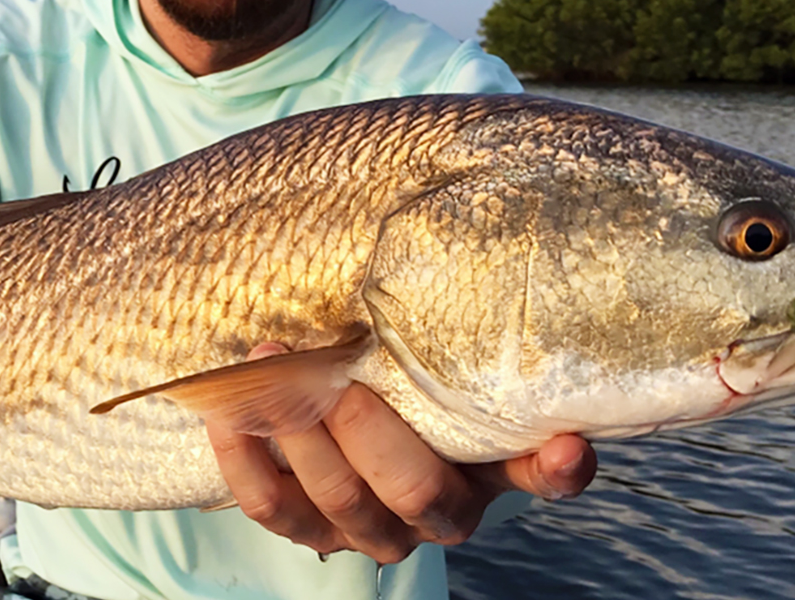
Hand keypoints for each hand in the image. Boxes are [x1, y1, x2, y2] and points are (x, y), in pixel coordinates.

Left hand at [206, 342, 597, 563]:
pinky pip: (269, 506)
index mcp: (487, 473)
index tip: (566, 447)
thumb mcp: (443, 364)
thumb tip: (481, 264)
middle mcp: (436, 516)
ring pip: (337, 501)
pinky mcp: (306, 529)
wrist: (351, 422)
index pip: (536, 478)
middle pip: (415, 492)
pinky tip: (227, 409)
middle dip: (371, 432)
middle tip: (339, 373)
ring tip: (271, 366)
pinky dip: (244, 455)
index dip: (554, 470)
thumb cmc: (409, 382)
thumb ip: (468, 342)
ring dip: (299, 432)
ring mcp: (368, 530)